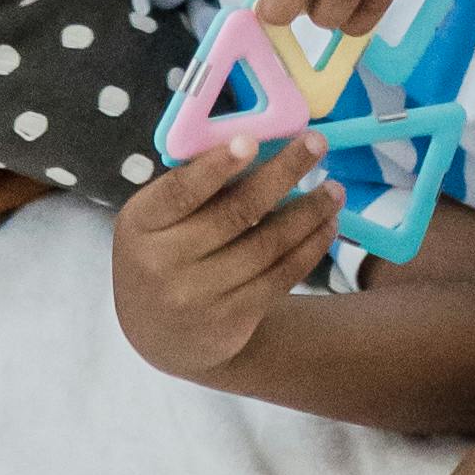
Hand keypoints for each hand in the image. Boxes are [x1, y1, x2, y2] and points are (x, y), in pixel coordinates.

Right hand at [113, 142, 340, 386]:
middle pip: (236, 213)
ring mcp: (198, 297)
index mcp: (140, 224)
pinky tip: (327, 226)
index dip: (216, 167)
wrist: (156, 332)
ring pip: (267, 246)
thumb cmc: (163, 252)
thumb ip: (193, 187)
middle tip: (316, 144)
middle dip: (283, 173)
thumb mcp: (156, 220)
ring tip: (334, 190)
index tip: (250, 141)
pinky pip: (280, 277)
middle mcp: (163, 264)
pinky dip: (310, 248)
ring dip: (309, 213)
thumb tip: (258, 142)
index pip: (180, 191)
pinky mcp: (231, 321)